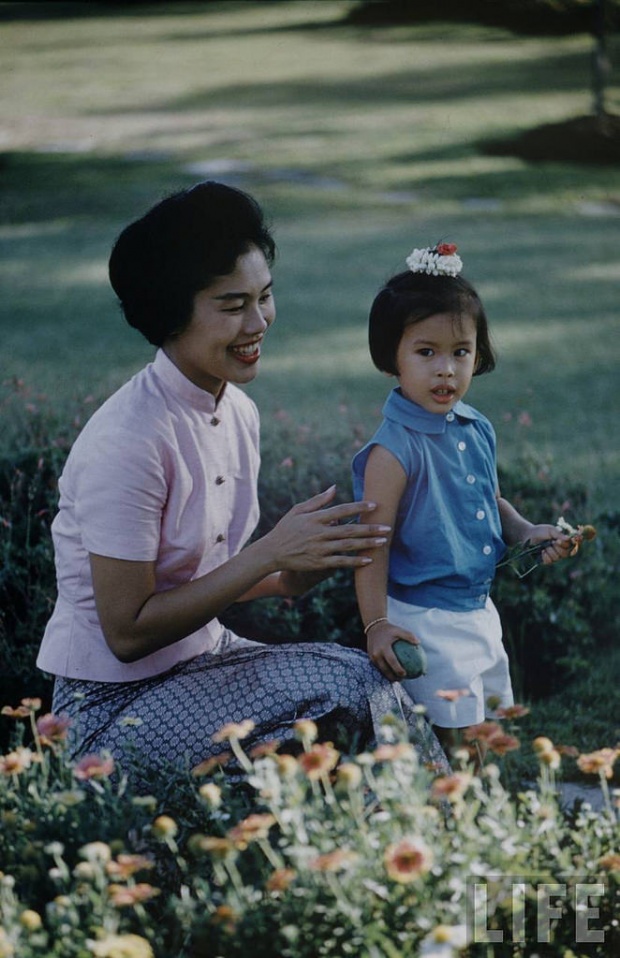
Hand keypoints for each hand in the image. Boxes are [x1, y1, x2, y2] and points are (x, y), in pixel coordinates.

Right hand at [261, 486, 389, 574]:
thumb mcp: (298, 511)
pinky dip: (354, 561)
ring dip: (367, 544)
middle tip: (387, 526)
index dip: (358, 508)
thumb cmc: (285, 529)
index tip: (374, 505)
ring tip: (383, 542)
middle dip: (369, 528)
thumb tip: (335, 488)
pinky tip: (368, 560)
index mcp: (315, 518)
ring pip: (347, 546)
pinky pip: (340, 562)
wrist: (271, 552)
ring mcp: (319, 549)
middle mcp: (318, 533)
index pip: (341, 510)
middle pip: (349, 529)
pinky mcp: (318, 563)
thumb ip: (318, 500)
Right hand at [366, 621, 419, 681]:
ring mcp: (372, 657)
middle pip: (385, 670)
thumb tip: (419, 643)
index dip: (398, 670)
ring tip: (397, 678)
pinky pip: (379, 667)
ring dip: (388, 676)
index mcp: (383, 648)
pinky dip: (385, 671)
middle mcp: (376, 654)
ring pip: (381, 670)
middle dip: (393, 677)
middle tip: (402, 679)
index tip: (405, 674)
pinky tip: (392, 672)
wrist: (374, 627)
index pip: (392, 661)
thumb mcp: (399, 630)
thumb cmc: (389, 629)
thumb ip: (409, 636)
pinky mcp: (370, 658)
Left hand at [527, 524, 579, 564]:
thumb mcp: (550, 530)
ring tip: (545, 545)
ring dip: (551, 551)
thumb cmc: (540, 531)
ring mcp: (554, 556)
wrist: (528, 536)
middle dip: (560, 547)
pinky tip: (542, 551)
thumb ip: (559, 534)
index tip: (572, 540)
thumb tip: (568, 539)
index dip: (575, 543)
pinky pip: (550, 561)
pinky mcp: (546, 560)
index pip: (574, 545)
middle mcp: (560, 550)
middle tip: (553, 541)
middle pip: (566, 553)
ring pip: (558, 557)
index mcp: (564, 542)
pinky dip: (546, 556)